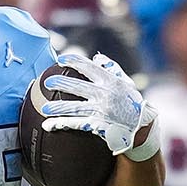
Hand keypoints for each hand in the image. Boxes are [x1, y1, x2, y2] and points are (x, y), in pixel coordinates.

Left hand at [34, 50, 151, 153]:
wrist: (142, 127)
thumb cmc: (133, 103)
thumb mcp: (127, 83)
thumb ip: (113, 68)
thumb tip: (97, 58)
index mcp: (111, 81)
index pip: (89, 67)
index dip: (73, 61)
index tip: (60, 59)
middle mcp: (105, 94)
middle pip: (78, 87)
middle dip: (60, 83)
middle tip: (47, 82)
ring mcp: (101, 110)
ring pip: (74, 107)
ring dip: (57, 107)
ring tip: (44, 107)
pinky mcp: (98, 124)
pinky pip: (76, 123)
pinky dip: (61, 124)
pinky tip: (49, 125)